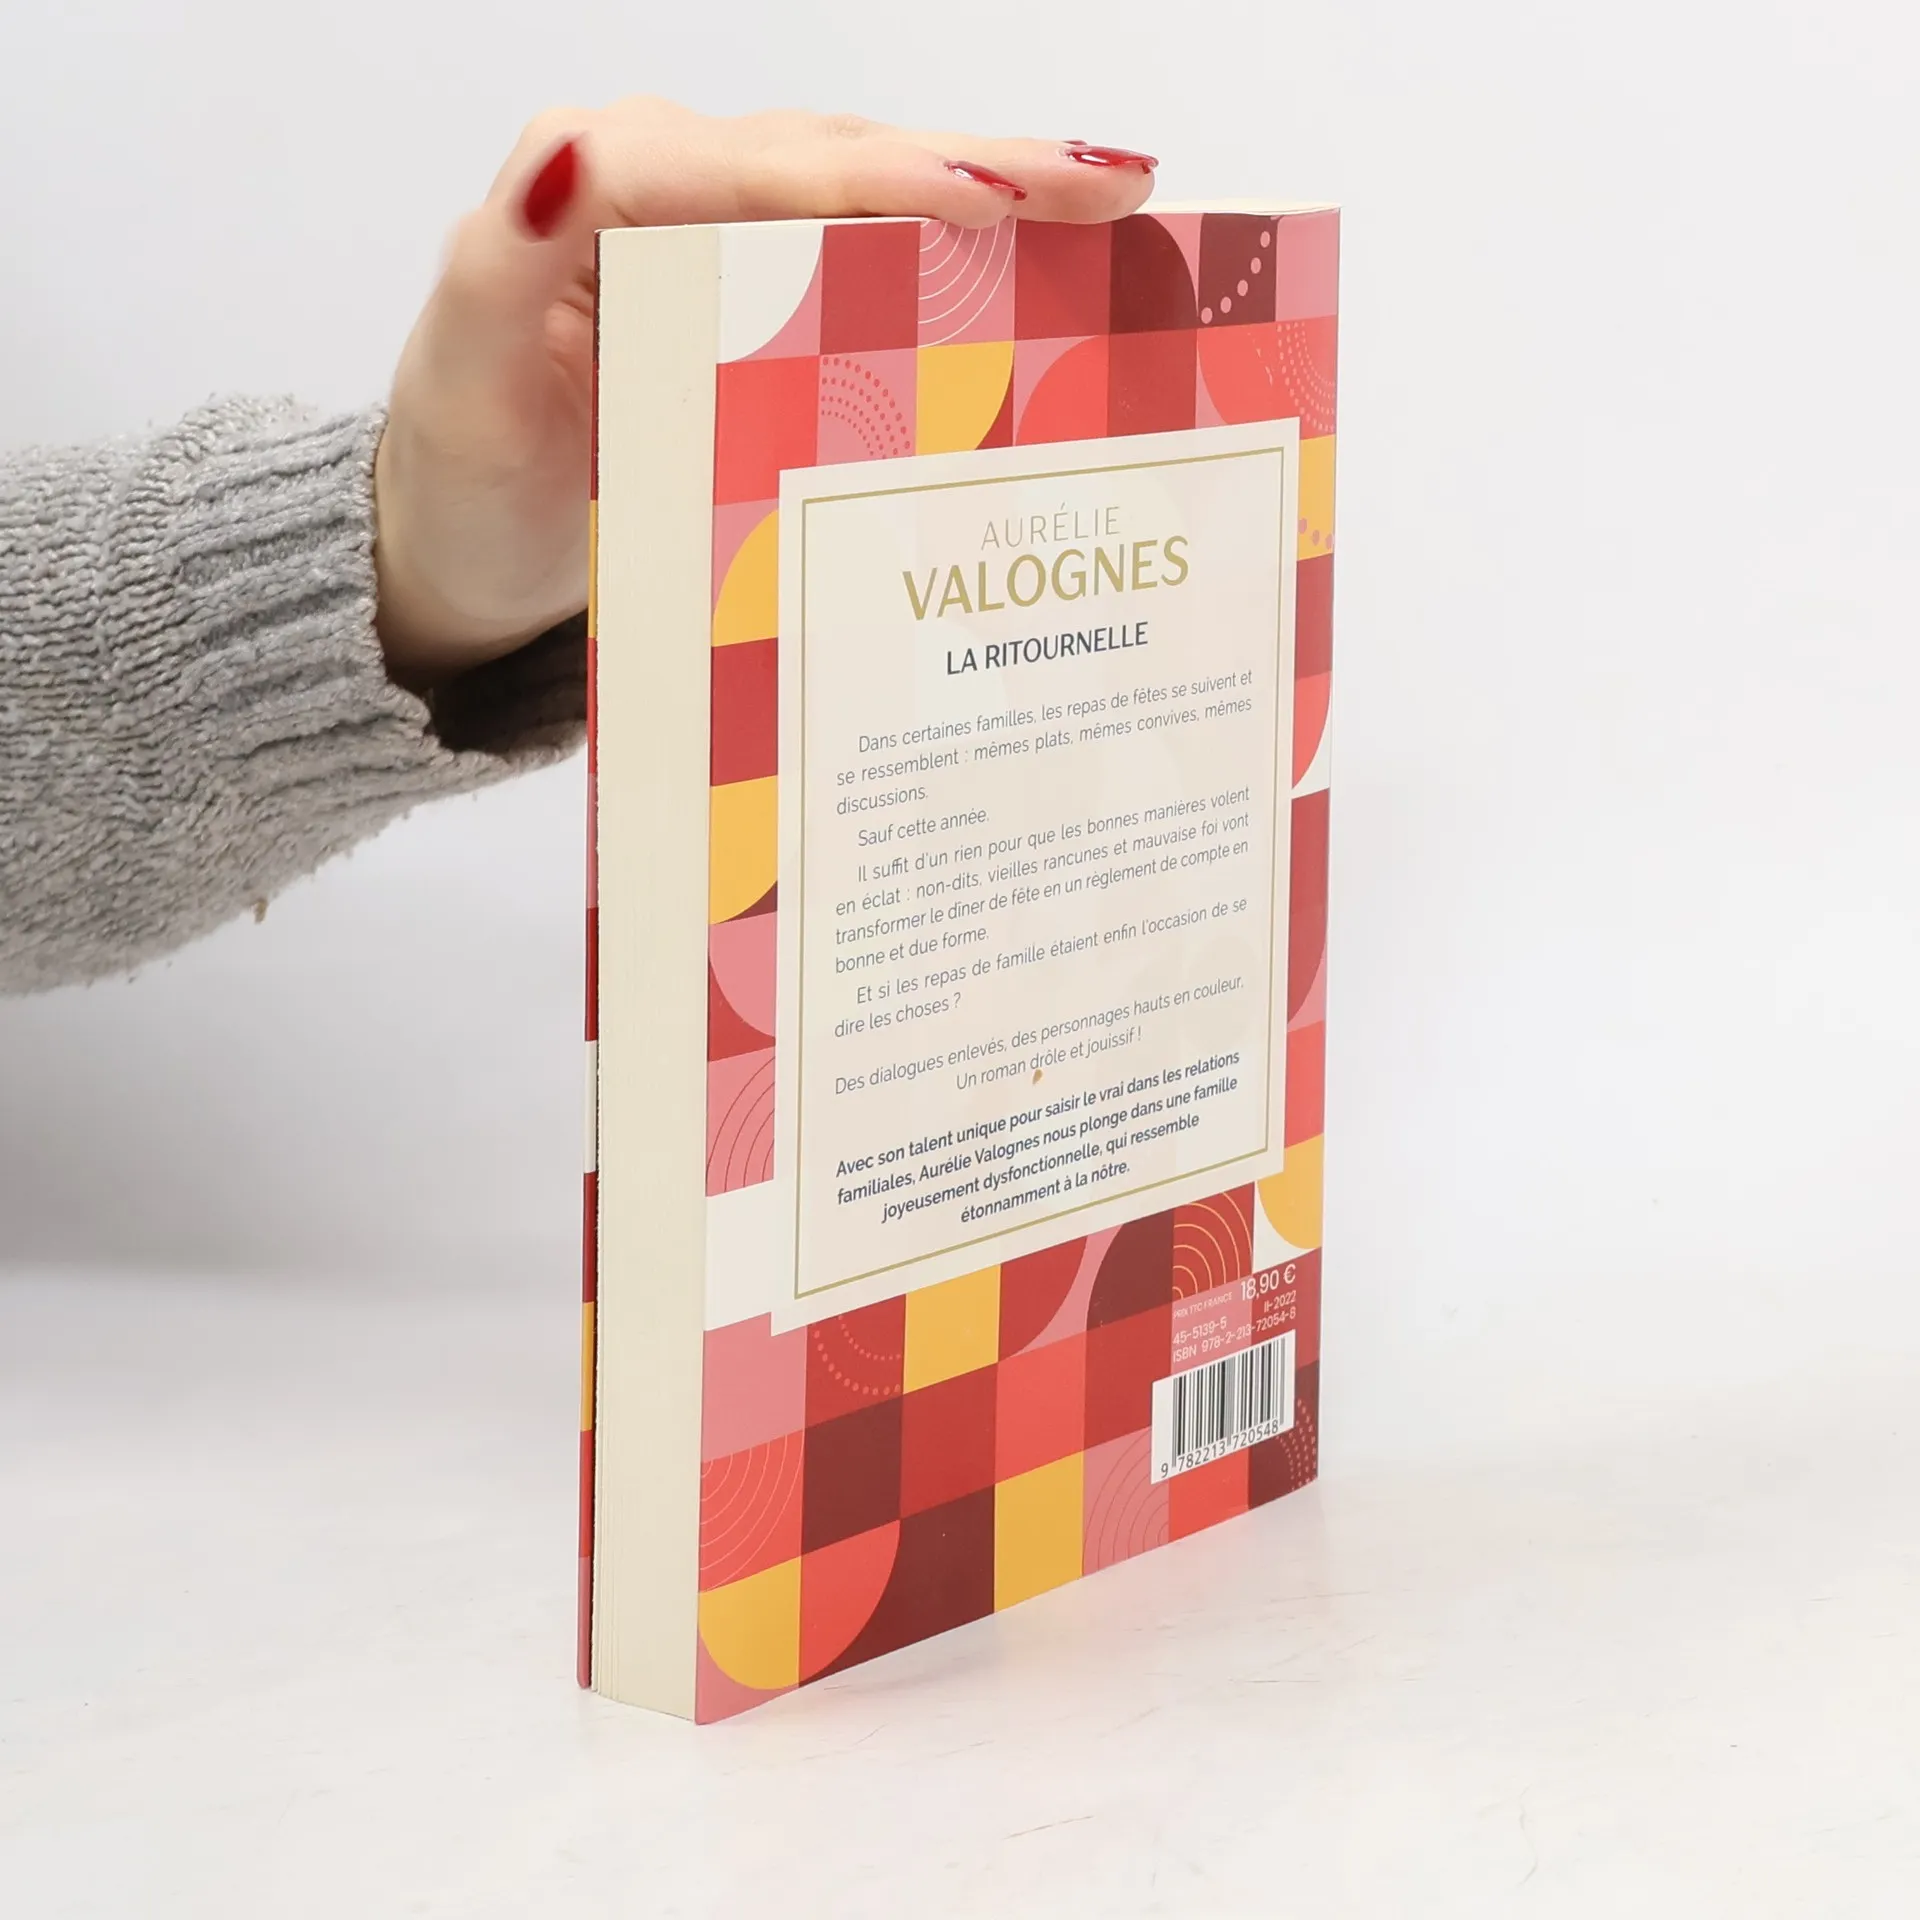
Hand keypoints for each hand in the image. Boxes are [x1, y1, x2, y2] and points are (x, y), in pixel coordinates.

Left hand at [373, 100, 1158, 685]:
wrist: (466, 554)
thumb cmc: (463, 481)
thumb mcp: (467, 376)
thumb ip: (507, 262)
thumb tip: (569, 158)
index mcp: (598, 184)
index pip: (756, 165)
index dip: (878, 178)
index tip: (990, 206)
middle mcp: (668, 188)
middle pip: (840, 160)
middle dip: (979, 167)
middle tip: (1112, 185)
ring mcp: (720, 241)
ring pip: (872, 198)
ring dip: (993, 199)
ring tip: (1112, 206)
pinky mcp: (754, 297)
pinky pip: (866, 260)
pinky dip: (956, 260)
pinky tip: (1045, 268)